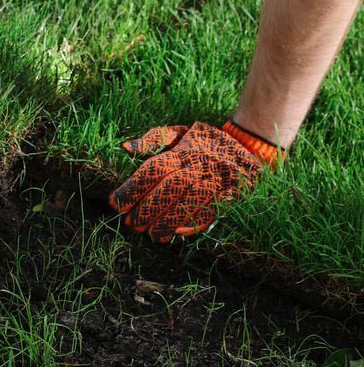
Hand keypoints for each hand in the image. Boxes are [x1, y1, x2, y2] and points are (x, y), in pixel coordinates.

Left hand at [109, 121, 276, 241]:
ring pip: (191, 202)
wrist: (250, 144)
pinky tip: (178, 233)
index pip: (154, 169)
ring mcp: (218, 181)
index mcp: (185, 151)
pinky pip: (212, 211)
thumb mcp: (181, 132)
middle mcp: (201, 165)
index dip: (134, 187)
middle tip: (131, 224)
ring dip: (169, 221)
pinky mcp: (232, 195)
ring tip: (152, 234)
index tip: (116, 203)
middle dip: (148, 208)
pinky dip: (194, 224)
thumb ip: (154, 139)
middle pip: (171, 188)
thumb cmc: (206, 142)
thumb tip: (126, 148)